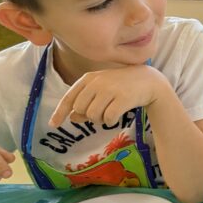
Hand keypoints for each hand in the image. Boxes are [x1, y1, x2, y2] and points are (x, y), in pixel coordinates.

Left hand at [50, 65, 169, 126]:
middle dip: (88, 116)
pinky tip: (117, 116)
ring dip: (100, 120)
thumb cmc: (121, 86)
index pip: (69, 97)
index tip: (53, 124)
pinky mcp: (123, 98)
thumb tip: (72, 117)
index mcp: (88, 78)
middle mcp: (97, 82)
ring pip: (93, 115)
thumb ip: (85, 102)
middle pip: (80, 109)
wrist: (149, 81)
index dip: (59, 112)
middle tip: (100, 112)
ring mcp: (110, 89)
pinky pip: (108, 118)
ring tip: (109, 113)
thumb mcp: (101, 91)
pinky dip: (110, 121)